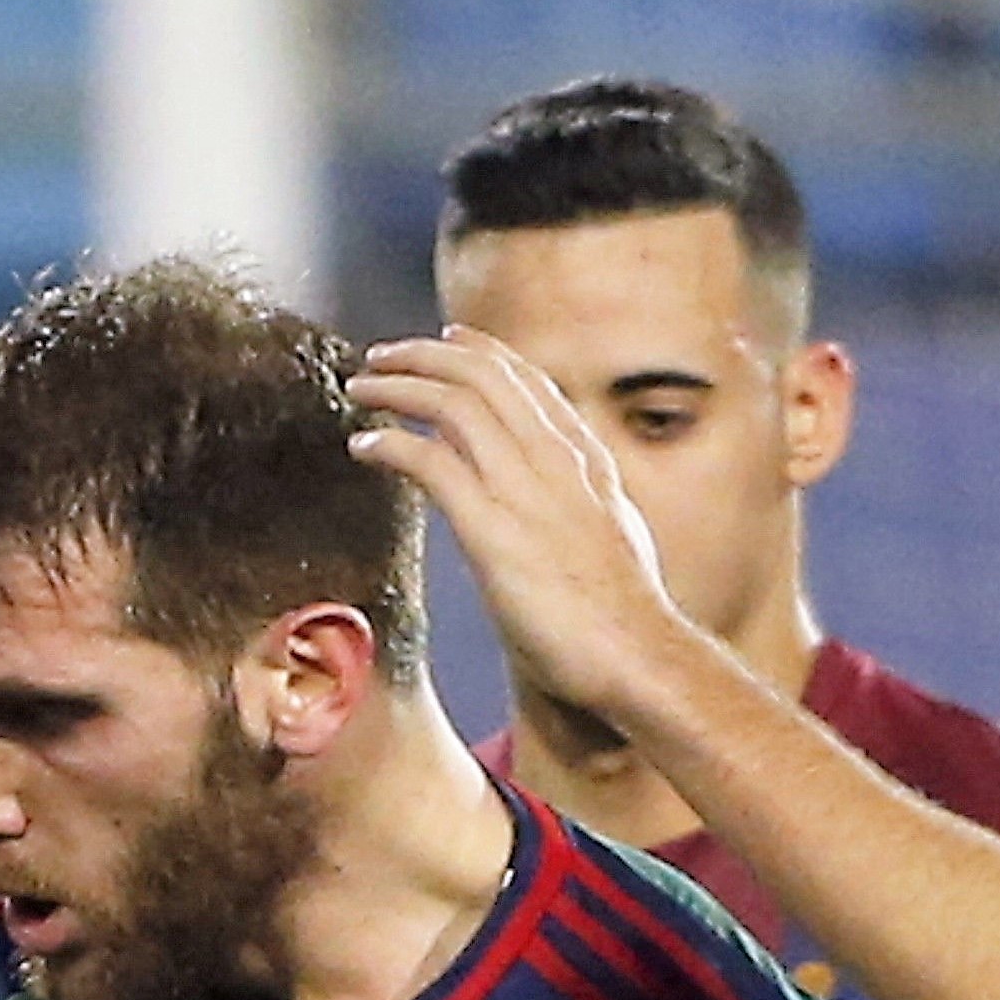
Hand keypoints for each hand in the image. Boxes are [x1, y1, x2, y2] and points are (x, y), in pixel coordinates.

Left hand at [351, 334, 710, 743]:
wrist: (638, 657)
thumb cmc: (623, 620)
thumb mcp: (609, 540)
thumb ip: (578, 508)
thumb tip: (553, 510)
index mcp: (585, 460)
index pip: (527, 380)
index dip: (480, 351)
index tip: (446, 341)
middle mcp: (557, 459)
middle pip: (482, 374)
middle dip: (423, 355)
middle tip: (381, 358)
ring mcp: (525, 489)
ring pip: (451, 402)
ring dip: (397, 387)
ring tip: (361, 390)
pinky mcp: (492, 529)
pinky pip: (429, 461)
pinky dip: (390, 444)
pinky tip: (365, 446)